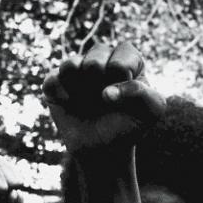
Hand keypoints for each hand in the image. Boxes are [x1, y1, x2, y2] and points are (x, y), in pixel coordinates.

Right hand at [42, 42, 165, 154]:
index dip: (122, 74)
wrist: (103, 150)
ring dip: (78, 85)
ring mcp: (77, 73)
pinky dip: (59, 93)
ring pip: (71, 64)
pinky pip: (51, 81)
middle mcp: (101, 61)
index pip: (123, 52)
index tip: (124, 94)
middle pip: (97, 54)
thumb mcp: (151, 111)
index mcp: (127, 60)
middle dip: (101, 79)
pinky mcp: (56, 86)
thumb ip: (143, 94)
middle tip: (102, 98)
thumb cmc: (129, 126)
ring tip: (85, 100)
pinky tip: (68, 103)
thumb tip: (106, 92)